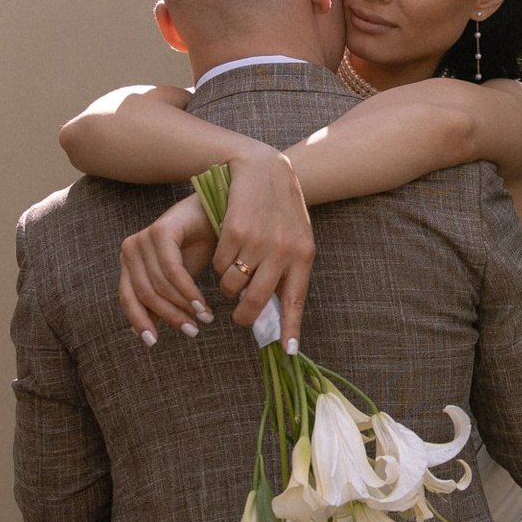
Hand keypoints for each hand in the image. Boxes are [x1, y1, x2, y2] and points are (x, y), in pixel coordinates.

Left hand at [119, 195, 215, 341]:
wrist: (217, 213)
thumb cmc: (197, 246)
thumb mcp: (177, 281)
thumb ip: (160, 302)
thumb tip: (142, 332)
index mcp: (129, 262)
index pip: (127, 298)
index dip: (138, 321)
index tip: (153, 342)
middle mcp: (130, 249)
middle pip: (144, 294)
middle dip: (170, 317)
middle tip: (192, 330)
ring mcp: (143, 237)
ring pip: (159, 285)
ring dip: (183, 306)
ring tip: (204, 317)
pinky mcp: (161, 230)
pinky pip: (172, 271)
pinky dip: (188, 291)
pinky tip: (202, 303)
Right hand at [211, 147, 315, 348]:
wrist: (265, 169)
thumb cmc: (282, 211)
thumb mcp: (296, 240)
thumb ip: (289, 273)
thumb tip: (279, 314)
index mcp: (303, 256)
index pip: (295, 301)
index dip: (290, 328)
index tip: (286, 352)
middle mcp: (283, 251)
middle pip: (256, 300)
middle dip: (244, 316)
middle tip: (238, 318)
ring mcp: (258, 241)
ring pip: (233, 284)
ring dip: (228, 285)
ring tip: (232, 274)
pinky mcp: (235, 231)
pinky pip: (220, 264)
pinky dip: (219, 264)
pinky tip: (225, 251)